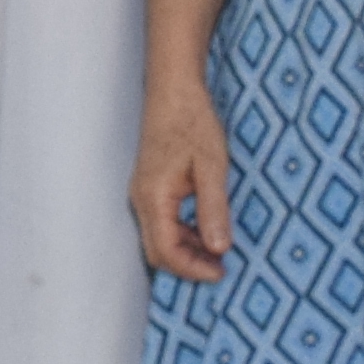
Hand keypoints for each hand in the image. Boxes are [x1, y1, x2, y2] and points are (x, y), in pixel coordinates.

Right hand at [130, 80, 234, 280]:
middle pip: (158, 252)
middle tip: (222, 268)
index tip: (222, 272)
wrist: (174, 90)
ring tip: (219, 249)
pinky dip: (183, 234)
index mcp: (153, 198)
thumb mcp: (211, 166)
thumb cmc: (192, 122)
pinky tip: (206, 227)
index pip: (167, 252)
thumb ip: (214, 209)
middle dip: (188, 266)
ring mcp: (143, 193)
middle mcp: (141, 200)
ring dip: (187, 251)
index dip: (193, 270)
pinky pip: (162, 223)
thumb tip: (219, 249)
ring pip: (159, 239)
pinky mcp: (150, 187)